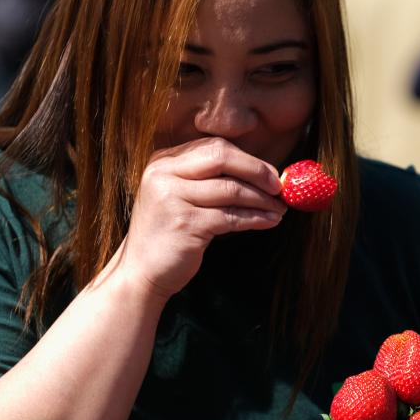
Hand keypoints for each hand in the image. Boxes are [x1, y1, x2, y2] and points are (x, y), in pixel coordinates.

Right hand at [116, 137, 286, 298]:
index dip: (248, 159)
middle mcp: (164, 174)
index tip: (270, 174)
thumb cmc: (167, 235)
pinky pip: (231, 216)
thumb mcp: (179, 197)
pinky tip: (268, 221)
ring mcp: (172, 198)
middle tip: (279, 187)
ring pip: (231, 189)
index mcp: (163, 162)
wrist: (140, 272)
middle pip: (222, 157)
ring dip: (262, 199)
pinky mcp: (185, 224)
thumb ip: (207, 180)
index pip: (214, 147)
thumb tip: (260, 173)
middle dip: (257, 171)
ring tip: (279, 209)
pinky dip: (255, 218)